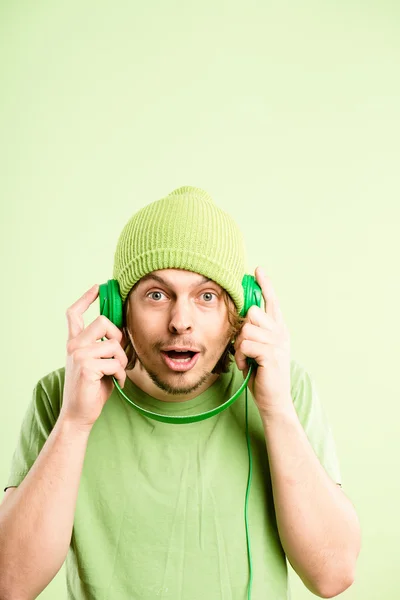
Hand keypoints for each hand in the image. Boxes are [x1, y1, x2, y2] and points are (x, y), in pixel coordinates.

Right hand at [60, 284, 127, 430]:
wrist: (79, 414)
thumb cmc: (92, 389)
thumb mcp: (99, 362)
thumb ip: (105, 346)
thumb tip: (123, 332)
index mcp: (74, 342)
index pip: (75, 313)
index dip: (87, 298)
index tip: (98, 287)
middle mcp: (73, 345)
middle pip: (103, 322)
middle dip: (119, 338)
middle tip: (120, 356)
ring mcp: (78, 355)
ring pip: (113, 345)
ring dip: (123, 361)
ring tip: (118, 373)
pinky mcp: (86, 367)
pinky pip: (115, 363)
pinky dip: (121, 374)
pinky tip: (117, 382)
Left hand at [234, 267, 291, 415]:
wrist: (274, 400)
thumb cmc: (263, 375)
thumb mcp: (258, 349)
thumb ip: (254, 333)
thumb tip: (242, 320)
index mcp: (279, 329)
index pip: (272, 301)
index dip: (266, 285)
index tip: (258, 270)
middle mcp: (281, 332)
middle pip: (253, 312)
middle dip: (242, 330)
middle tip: (244, 348)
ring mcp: (278, 343)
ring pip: (247, 329)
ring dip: (240, 347)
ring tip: (246, 359)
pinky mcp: (271, 354)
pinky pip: (246, 344)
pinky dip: (242, 356)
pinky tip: (247, 366)